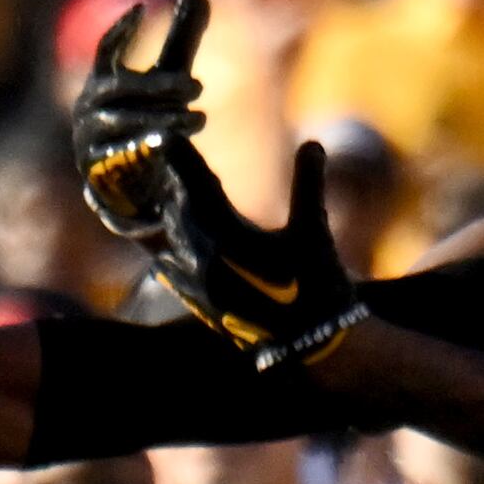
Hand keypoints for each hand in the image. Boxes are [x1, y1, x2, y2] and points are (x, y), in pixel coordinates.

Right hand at [73, 0, 208, 240]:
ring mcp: (88, 138)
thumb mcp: (166, 82)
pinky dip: (146, 148)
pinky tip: (173, 144)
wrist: (127, 183)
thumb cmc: (146, 120)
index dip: (120, 31)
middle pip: (121, 89)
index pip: (105, 51)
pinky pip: (121, 155)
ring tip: (199, 119)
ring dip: (163, 120)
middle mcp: (88, 108)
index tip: (141, 10)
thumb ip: (180, 42)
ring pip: (126, 122)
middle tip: (197, 86)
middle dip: (159, 86)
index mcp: (101, 83)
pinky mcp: (95, 169)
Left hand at [142, 138, 367, 369]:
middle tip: (167, 161)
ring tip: (168, 196)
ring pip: (174, 241)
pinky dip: (171, 250)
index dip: (183, 161)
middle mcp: (206, 260)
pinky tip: (165, 249)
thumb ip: (308, 186)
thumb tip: (312, 144)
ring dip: (172, 216)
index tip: (166, 138)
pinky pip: (174, 271)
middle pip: (180, 212)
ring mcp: (200, 284)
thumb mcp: (314, 233)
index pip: (199, 189)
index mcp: (230, 238)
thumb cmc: (318, 286)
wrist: (312, 345)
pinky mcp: (203, 304)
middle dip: (176, 186)